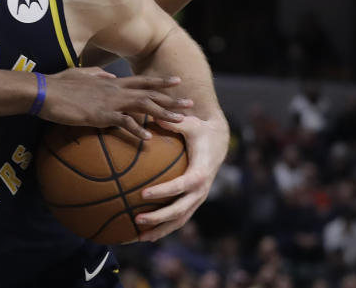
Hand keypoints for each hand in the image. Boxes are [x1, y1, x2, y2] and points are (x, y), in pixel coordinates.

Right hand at [40, 68, 192, 136]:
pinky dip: (137, 130)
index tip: (177, 82)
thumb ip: (97, 74)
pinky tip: (148, 139)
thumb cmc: (59, 84)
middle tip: (191, 105)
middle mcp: (114, 88)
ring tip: (180, 122)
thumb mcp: (81, 74)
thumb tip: (109, 74)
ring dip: (163, 114)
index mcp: (110, 81)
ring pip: (144, 106)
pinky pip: (124, 123)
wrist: (45, 91)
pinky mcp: (100, 114)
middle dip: (172, 99)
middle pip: (149, 93)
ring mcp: (109, 101)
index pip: (141, 80)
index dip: (160, 82)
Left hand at [134, 114, 228, 241]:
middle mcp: (201, 190)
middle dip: (159, 218)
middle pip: (180, 210)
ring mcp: (198, 198)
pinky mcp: (193, 201)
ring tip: (137, 237)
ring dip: (160, 230)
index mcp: (201, 172)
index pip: (182, 185)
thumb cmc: (200, 130)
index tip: (143, 194)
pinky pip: (178, 218)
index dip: (164, 191)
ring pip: (179, 220)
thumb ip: (174, 122)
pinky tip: (144, 232)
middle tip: (137, 219)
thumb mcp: (190, 123)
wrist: (218, 140)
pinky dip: (163, 227)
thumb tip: (155, 118)